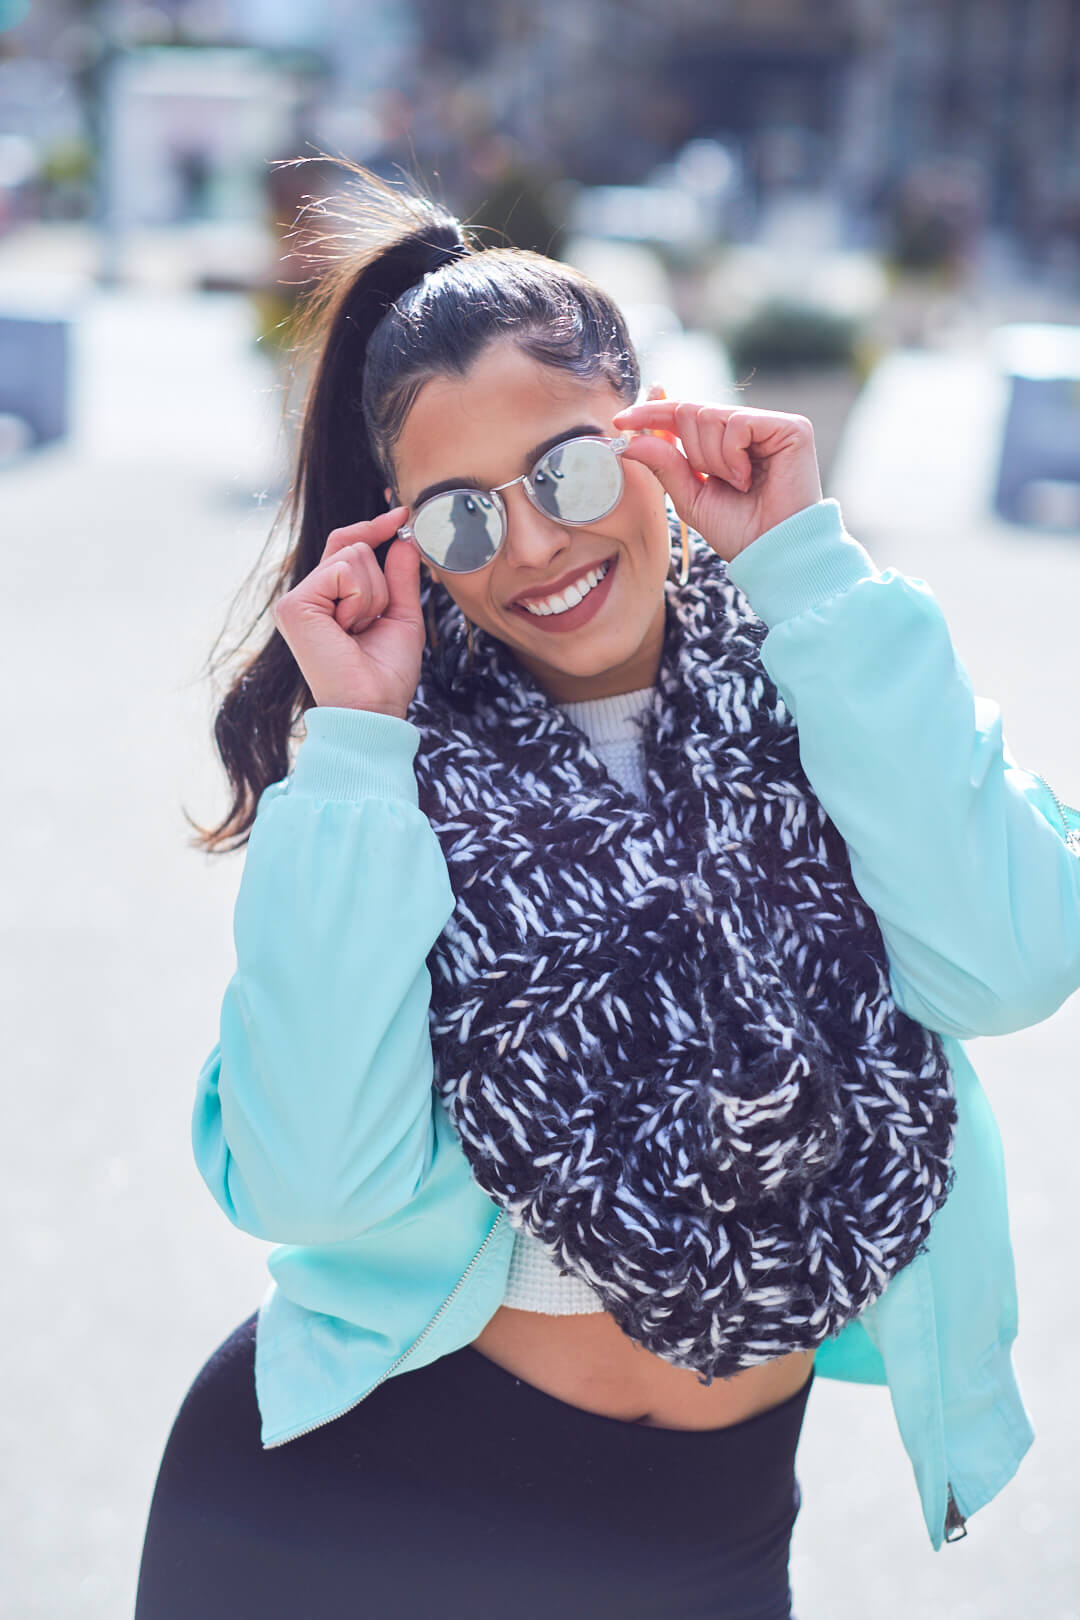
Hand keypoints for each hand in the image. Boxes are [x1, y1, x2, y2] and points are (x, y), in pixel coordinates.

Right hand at [271, 507, 425, 718]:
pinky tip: (347, 630)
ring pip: (353, 557)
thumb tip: (404, 538)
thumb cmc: (385, 672)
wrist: (373, 707)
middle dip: (379, 584)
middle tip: (369, 625)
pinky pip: (343, 572)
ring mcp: (296, 598)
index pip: (347, 544)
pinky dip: (360, 601)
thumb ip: (400, 577)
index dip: (373, 527)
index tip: (400, 513)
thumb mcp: (401, 615)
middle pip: (354, 546)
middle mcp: (308, 595)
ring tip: (358, 632)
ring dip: (372, 597)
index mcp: (328, 598)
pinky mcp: (294, 605)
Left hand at [612, 397, 823, 564]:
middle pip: (692, 411)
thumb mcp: (690, 498)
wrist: (773, 554)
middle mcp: (749, 427)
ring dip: (712, 459)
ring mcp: (771, 424)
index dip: (653, 413)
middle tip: (715, 481)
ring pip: (710, 416)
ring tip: (738, 484)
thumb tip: (630, 440)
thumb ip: (664, 465)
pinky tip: (748, 479)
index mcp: (727, 442)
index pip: (684, 414)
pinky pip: (737, 423)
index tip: (621, 421)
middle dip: (692, 452)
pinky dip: (732, 456)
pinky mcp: (791, 427)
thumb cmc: (739, 532)